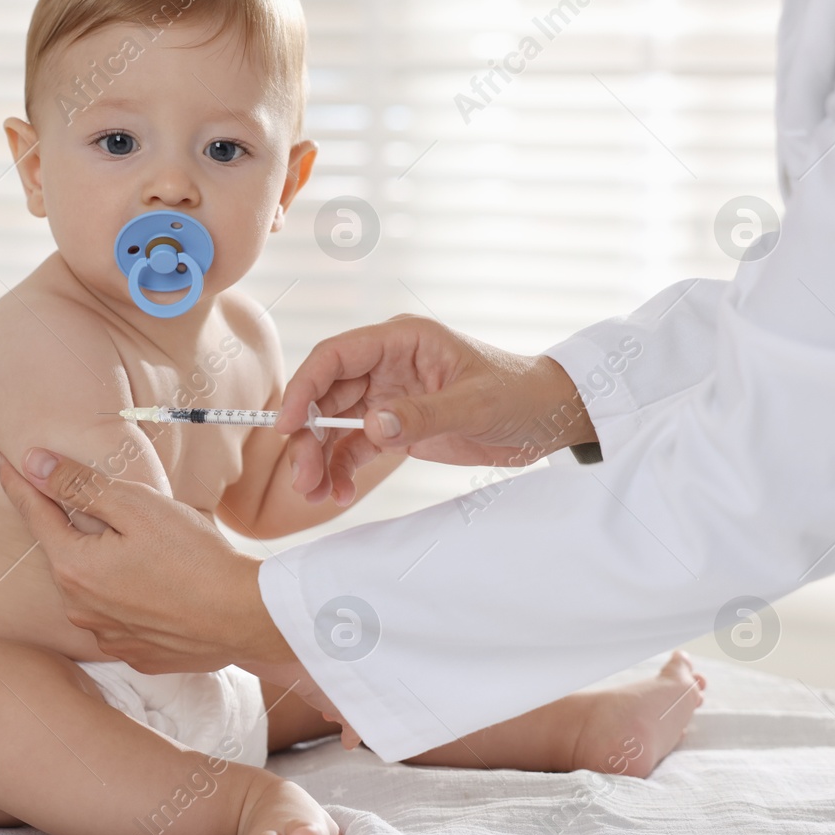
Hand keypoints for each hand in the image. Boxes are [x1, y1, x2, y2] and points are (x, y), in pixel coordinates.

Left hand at [0, 448, 359, 745]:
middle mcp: (79, 608)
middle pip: (67, 553)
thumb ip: (80, 485)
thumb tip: (33, 463)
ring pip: (93, 589)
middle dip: (77, 529)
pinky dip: (130, 599)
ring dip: (106, 567)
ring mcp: (107, 636)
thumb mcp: (136, 506)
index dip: (20, 484)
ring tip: (146, 552)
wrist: (246, 616)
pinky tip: (159, 588)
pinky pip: (120, 618)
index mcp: (74, 567)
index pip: (35, 515)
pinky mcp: (136, 653)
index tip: (4, 463)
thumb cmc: (194, 556)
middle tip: (102, 507)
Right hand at [276, 315, 593, 504]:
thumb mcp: (475, 404)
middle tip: (303, 479)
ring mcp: (387, 396)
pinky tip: (340, 493)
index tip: (287, 426)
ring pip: (333, 424)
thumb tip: (373, 425)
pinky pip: (354, 446)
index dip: (303, 387)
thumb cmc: (519, 394)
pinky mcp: (395, 425)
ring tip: (317, 494)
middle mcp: (386, 364)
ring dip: (319, 458)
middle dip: (307, 437)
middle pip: (325, 395)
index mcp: (401, 340)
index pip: (335, 356)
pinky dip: (342, 470)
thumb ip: (423, 414)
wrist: (547, 418)